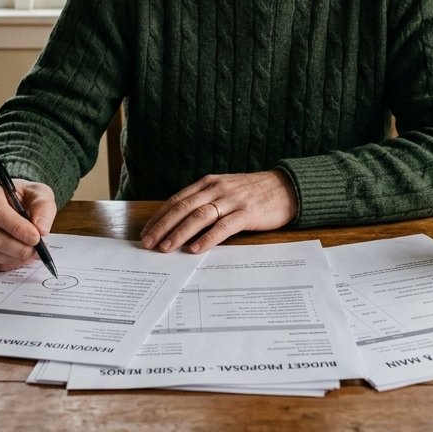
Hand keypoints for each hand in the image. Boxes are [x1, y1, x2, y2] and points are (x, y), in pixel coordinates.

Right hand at [0, 177, 56, 270]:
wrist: (11, 201)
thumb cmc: (23, 196)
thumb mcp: (38, 192)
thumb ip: (43, 207)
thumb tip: (41, 228)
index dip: (16, 227)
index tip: (36, 237)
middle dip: (18, 247)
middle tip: (37, 250)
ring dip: (14, 257)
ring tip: (32, 253)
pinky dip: (8, 263)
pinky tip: (20, 256)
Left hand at [140, 170, 297, 253]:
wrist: (286, 187)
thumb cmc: (253, 192)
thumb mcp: (225, 190)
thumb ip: (205, 201)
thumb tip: (180, 223)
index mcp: (209, 182)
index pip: (178, 199)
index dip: (160, 216)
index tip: (146, 231)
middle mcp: (217, 188)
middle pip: (184, 207)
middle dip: (163, 226)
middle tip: (148, 243)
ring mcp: (232, 199)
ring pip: (199, 216)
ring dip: (180, 233)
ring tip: (166, 248)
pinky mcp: (247, 212)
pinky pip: (223, 226)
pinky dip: (208, 238)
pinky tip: (196, 248)